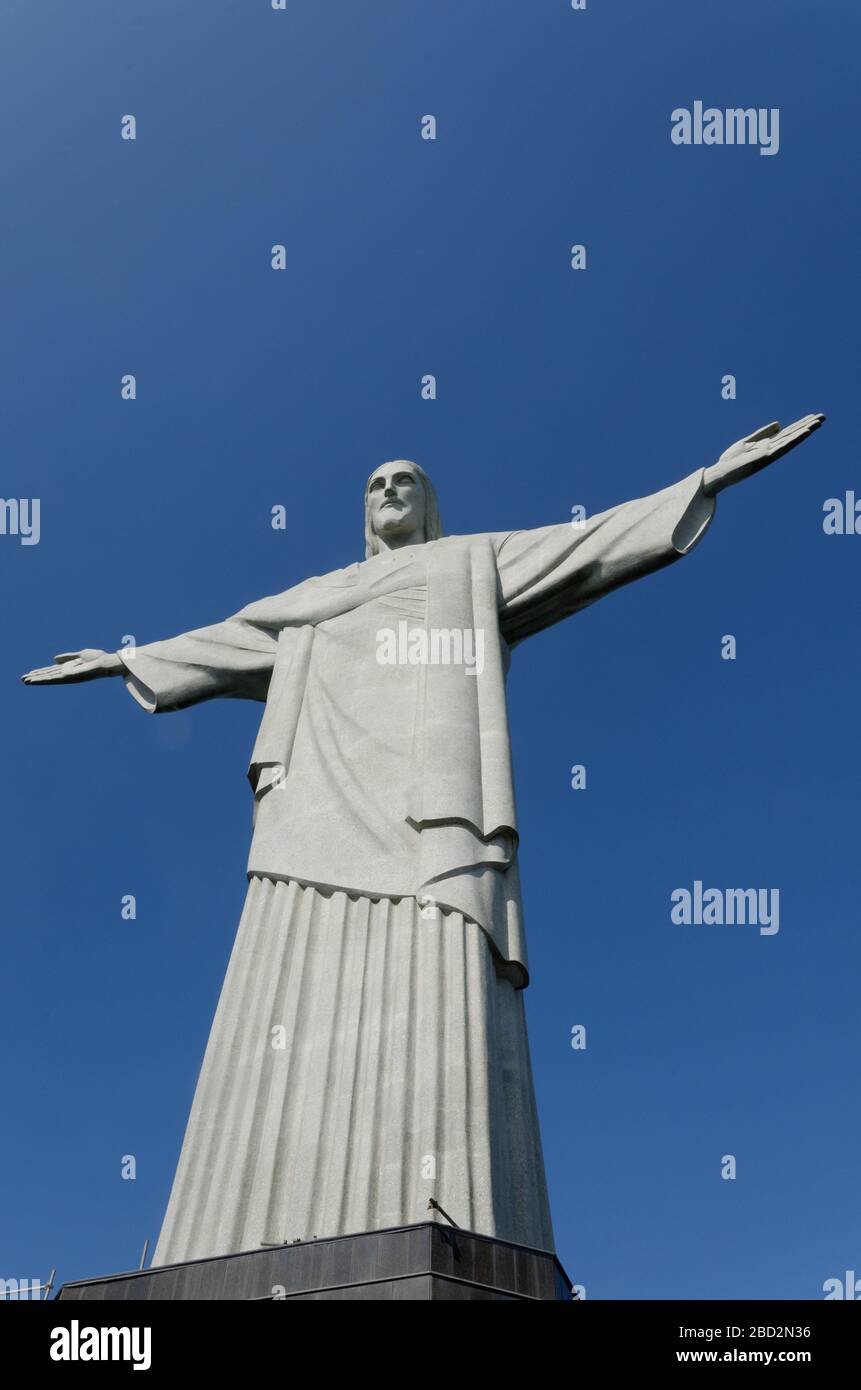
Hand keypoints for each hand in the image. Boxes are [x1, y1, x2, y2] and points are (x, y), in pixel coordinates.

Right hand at [21, 649, 125, 684]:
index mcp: (69, 668)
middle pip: (48, 676)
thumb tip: (54, 659)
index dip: (41, 672)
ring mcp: (68, 675)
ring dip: (37, 679)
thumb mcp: (80, 655)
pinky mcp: (70, 676)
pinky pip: (55, 678)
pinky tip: (37, 679)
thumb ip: (67, 657)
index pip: (51, 671)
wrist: (107, 662)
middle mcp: (67, 673)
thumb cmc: (98, 658)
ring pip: (49, 678)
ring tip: (25, 680)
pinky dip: (44, 679)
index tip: (30, 674)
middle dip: (36, 677)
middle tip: (22, 679)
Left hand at [703, 414, 824, 495]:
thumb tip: (780, 423)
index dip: (800, 424)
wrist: (720, 473)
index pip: (787, 432)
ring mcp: (770, 454)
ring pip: (791, 440)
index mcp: (767, 445)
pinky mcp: (765, 457)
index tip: (813, 416)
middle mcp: (771, 450)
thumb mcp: (747, 442)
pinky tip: (805, 433)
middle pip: (792, 435)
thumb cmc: (731, 460)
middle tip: (823, 417)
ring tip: (818, 422)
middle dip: (807, 426)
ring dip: (805, 431)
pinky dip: (794, 440)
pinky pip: (783, 447)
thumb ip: (762, 433)